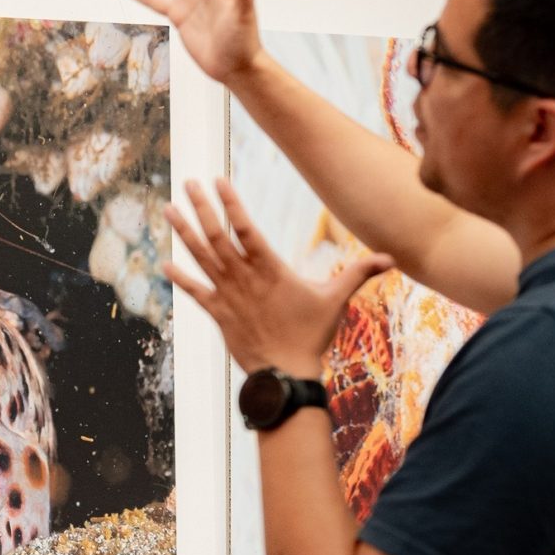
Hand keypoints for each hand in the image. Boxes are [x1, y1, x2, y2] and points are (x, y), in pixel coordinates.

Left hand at [166, 178, 390, 379]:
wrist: (286, 374)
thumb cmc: (311, 336)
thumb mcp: (336, 300)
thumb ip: (358, 273)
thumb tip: (391, 257)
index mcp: (269, 268)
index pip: (246, 228)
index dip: (231, 203)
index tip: (218, 180)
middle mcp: (244, 277)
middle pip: (217, 235)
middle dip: (202, 207)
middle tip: (188, 182)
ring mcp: (228, 294)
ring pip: (201, 257)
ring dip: (183, 232)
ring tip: (168, 209)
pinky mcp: (218, 314)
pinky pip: (194, 292)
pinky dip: (179, 278)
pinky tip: (163, 263)